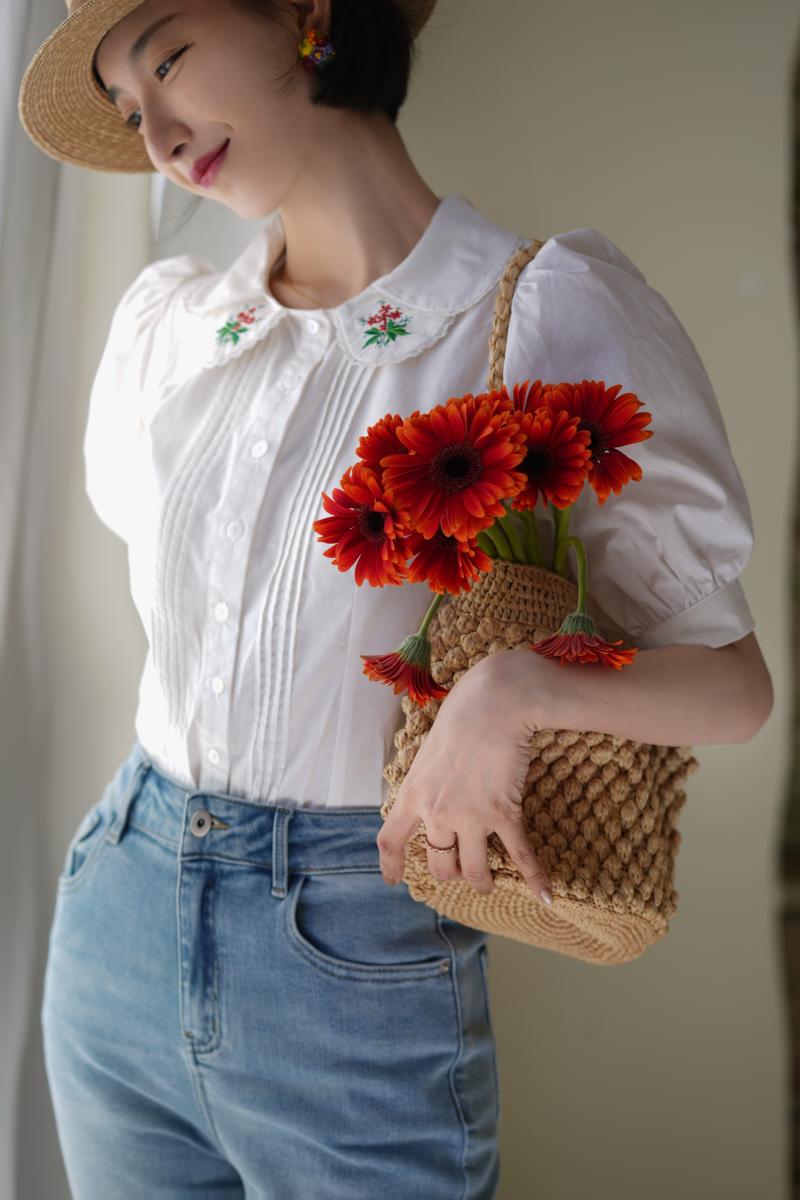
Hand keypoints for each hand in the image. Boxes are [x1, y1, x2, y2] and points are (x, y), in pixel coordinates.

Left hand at [376, 646, 554, 904]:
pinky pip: (520, 856)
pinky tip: (546, 894)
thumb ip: (428, 779)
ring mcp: (471, 816)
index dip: (391, 864)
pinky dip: (535, 878)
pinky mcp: (504, 813)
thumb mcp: (430, 750)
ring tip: (488, 885)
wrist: (495, 701)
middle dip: (449, 873)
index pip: (390, 838)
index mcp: (413, 792)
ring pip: (473, 870)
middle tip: (460, 872)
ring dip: (481, 882)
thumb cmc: (463, 714)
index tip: (393, 880)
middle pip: (438, 863)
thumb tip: (432, 794)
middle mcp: (437, 812)